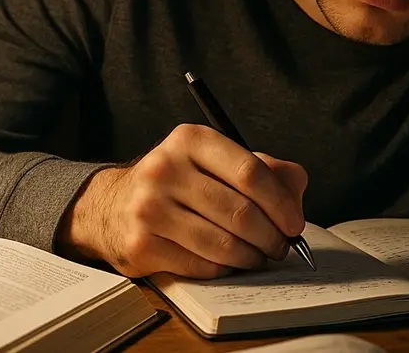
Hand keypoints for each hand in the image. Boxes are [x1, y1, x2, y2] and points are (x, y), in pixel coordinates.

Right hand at [56, 123, 308, 278]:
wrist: (113, 205)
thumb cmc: (182, 183)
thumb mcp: (219, 161)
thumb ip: (267, 170)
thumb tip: (295, 197)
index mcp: (191, 140)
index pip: (250, 172)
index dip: (280, 203)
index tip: (294, 223)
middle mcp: (165, 169)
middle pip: (239, 212)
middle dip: (271, 236)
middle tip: (281, 247)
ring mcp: (148, 208)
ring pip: (222, 244)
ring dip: (252, 257)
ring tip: (260, 256)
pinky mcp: (141, 245)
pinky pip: (201, 265)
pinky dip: (225, 268)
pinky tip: (230, 262)